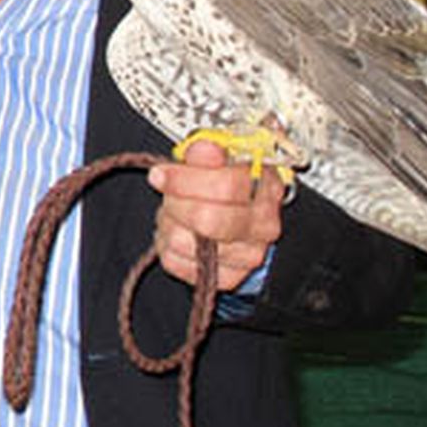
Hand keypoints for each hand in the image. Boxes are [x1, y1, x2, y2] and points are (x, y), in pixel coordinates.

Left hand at [149, 139, 284, 290]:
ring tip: (174, 211)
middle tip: (168, 193)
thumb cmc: (226, 184)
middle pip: (208, 219)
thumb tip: (203, 148)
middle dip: (176, 203)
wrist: (237, 216)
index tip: (160, 174)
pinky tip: (179, 231)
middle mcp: (263, 225)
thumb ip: (207, 154)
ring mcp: (248, 255)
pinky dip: (167, 245)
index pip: (226, 186)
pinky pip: (177, 263)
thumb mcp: (218, 159)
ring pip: (187, 243)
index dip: (185, 179)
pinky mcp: (227, 277)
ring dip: (169, 223)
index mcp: (265, 188)